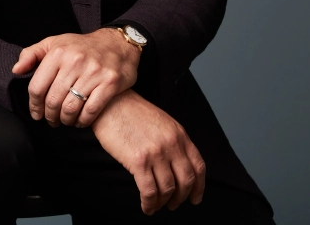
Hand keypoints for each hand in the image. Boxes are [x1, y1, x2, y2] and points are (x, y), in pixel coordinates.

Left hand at [11, 29, 138, 126]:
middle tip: (51, 120)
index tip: (36, 113)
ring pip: (71, 108)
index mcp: (58, 52)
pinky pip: (90, 110)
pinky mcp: (110, 83)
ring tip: (65, 120)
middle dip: (50, 116)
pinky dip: (82, 121)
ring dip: (65, 120)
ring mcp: (94, 73)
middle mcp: (75, 61)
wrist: (118, 43)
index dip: (34, 105)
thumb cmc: (82, 46)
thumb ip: (32, 54)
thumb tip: (17, 70)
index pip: (37, 87)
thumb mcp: (55, 43)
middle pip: (53, 100)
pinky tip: (80, 121)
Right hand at [91, 89, 205, 214]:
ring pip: (168, 189)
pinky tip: (146, 206)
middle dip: (181, 198)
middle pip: (186, 181)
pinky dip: (149, 203)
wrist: (109, 102)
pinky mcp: (138, 161)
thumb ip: (172, 141)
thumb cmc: (130, 112)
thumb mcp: (161, 122)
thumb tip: (176, 166)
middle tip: (174, 205)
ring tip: (155, 206)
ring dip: (163, 203)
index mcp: (179, 134)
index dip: (199, 187)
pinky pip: (149, 191)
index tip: (195, 198)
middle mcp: (171, 144)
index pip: (198, 166)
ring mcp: (156, 153)